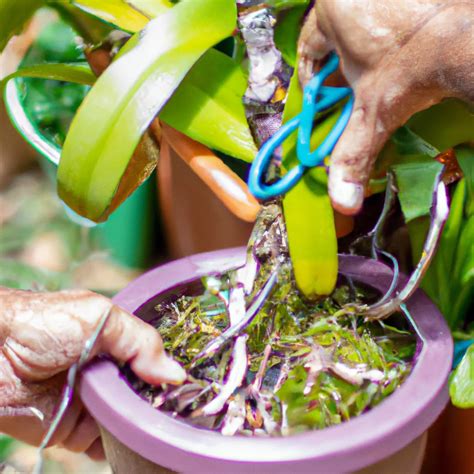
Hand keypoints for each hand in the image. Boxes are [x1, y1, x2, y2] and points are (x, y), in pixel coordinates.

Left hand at [0, 287, 184, 458]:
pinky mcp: (74, 431)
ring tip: (162, 430)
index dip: (170, 371)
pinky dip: (121, 448)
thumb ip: (140, 341)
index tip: (192, 385)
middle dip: (160, 403)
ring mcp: (93, 403)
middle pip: (146, 393)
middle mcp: (108, 374)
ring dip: (144, 428)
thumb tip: (175, 374)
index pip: (154, 359)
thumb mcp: (101, 317)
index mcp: (117, 343)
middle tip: (180, 412)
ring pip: (130, 421)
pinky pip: (106, 445)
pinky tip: (136, 446)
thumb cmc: (43, 323)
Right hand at [298, 0, 473, 214]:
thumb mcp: (373, 113)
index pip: (309, 48)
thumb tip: (342, 203)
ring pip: (364, 19)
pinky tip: (407, 50)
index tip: (321, 97)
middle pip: (337, 32)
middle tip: (353, 87)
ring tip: (383, 70)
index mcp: (332, 9)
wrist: (470, 40)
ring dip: (367, 46)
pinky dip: (392, 32)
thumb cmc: (414, 68)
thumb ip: (352, 156)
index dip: (312, 79)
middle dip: (342, 62)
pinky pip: (389, 13)